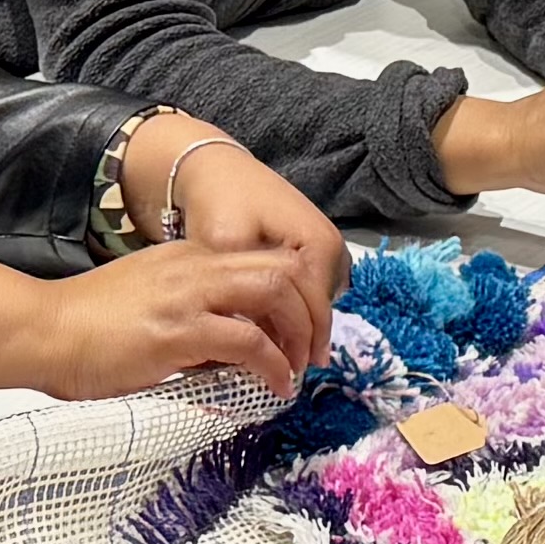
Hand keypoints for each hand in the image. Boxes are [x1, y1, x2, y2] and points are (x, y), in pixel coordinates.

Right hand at [25, 247, 319, 397]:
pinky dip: (274, 365)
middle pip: (283, 269)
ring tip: (300, 369)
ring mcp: (187, 295)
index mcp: (187, 257)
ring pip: (275, 293)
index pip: (265, 256)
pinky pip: (248, 340)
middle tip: (315, 352)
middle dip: (313, 311)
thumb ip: (192, 316)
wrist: (40, 332)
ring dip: (300, 334)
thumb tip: (232, 352)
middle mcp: (195, 265)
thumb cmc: (85, 329)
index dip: (298, 291)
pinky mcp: (178, 331)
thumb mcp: (149, 306)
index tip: (303, 328)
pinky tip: (276, 386)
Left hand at [133, 117, 342, 364]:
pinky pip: (309, 289)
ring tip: (279, 358)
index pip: (315, 310)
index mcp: (317, 246)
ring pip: (316, 302)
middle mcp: (330, 246)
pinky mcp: (310, 246)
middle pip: (321, 309)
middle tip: (285, 376)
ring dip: (299, 329)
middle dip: (304, 343)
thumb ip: (247, 295)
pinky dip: (293, 310)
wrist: (214, 167)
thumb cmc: (219, 204)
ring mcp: (324, 245)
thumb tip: (257, 346)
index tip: (285, 374)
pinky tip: (274, 329)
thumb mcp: (227, 250)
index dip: (300, 345)